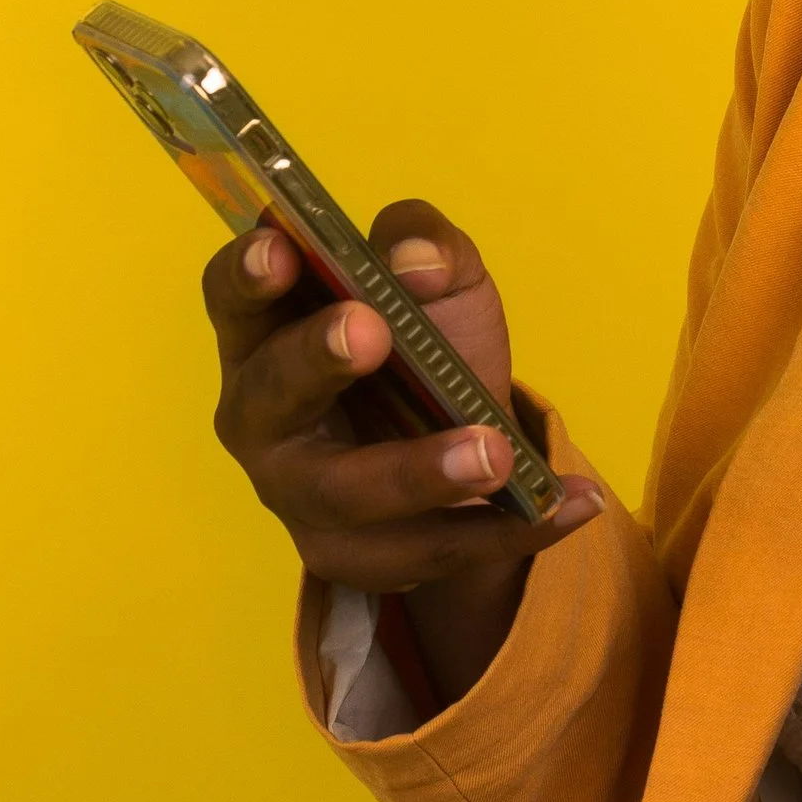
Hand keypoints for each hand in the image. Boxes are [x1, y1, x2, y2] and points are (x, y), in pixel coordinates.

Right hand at [206, 198, 600, 707]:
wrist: (461, 436)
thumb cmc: (425, 340)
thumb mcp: (440, 277)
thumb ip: (426, 245)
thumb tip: (417, 265)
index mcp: (268, 329)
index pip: (232, 297)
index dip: (247, 274)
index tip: (282, 249)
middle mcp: (263, 415)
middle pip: (271, 394)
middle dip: (318, 361)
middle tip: (374, 331)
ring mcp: (298, 493)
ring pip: (345, 493)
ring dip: (421, 473)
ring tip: (496, 455)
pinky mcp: (352, 556)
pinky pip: (427, 552)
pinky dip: (508, 530)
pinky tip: (569, 505)